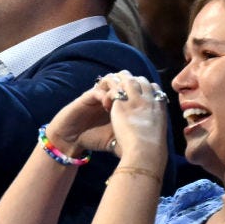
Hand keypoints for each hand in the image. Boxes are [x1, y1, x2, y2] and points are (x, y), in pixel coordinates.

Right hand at [45, 71, 168, 164]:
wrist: (71, 141)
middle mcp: (110, 97)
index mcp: (119, 104)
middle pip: (125, 83)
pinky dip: (105, 95)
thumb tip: (152, 140)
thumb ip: (132, 134)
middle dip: (132, 89)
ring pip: (112, 83)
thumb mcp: (118, 138)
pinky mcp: (86, 98)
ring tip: (122, 101)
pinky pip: (98, 90)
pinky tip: (109, 106)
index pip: (135, 92)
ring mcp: (98, 95)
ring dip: (117, 90)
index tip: (149, 103)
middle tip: (138, 98)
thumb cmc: (95, 138)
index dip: (142, 95)